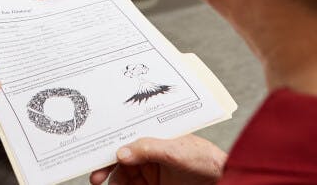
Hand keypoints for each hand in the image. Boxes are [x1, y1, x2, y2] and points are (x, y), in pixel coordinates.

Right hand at [89, 133, 226, 184]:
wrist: (221, 180)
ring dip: (113, 182)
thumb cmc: (205, 159)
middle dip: (105, 168)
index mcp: (153, 136)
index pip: (125, 137)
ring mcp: (150, 171)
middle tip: (96, 178)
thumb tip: (121, 152)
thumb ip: (148, 148)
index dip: (108, 145)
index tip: (94, 154)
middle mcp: (148, 153)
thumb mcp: (176, 150)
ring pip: (122, 177)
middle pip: (119, 160)